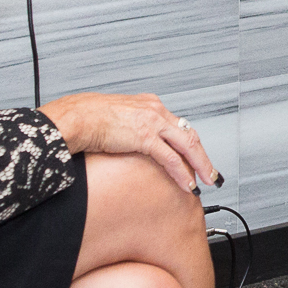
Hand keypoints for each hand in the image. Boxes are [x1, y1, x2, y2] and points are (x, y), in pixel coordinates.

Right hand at [41, 91, 216, 192]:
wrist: (76, 117)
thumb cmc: (87, 117)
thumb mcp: (116, 116)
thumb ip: (130, 125)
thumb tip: (131, 138)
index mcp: (149, 104)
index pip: (177, 125)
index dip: (188, 143)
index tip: (194, 155)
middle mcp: (155, 110)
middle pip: (188, 134)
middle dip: (202, 155)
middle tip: (211, 172)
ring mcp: (152, 122)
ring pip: (187, 145)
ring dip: (199, 166)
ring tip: (207, 181)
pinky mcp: (146, 137)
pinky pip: (171, 159)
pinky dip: (182, 173)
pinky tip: (188, 184)